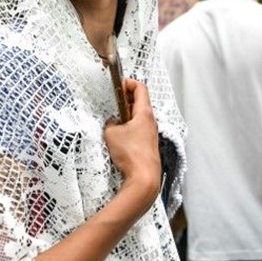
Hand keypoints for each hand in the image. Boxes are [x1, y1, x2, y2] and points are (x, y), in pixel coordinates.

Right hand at [103, 79, 160, 210]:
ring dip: (126, 115)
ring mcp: (151, 133)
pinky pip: (138, 129)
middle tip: (113, 101)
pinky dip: (129, 127)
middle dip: (125, 99)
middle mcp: (151, 121)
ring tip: (114, 120)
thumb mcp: (111, 134)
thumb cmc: (132, 155)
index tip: (118, 84)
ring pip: (139, 117)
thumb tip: (112, 123)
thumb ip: (110, 123)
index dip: (128, 82)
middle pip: (140, 101)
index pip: (140, 88)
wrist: (144, 178)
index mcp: (144, 113)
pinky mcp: (148, 144)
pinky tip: (120, 137)